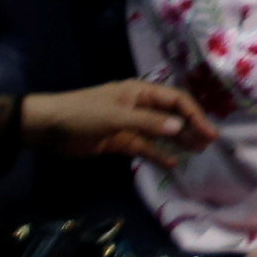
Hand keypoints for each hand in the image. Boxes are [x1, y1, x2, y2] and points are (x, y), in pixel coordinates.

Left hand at [22, 79, 214, 161]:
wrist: (47, 128)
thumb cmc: (82, 114)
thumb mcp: (116, 117)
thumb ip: (148, 123)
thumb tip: (179, 127)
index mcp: (139, 92)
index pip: (175, 100)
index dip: (194, 114)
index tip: (209, 132)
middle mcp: (139, 106)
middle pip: (171, 115)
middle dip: (191, 127)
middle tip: (209, 143)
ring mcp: (130, 124)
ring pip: (161, 132)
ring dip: (179, 140)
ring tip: (198, 151)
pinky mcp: (120, 141)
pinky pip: (145, 147)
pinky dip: (158, 155)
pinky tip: (173, 163)